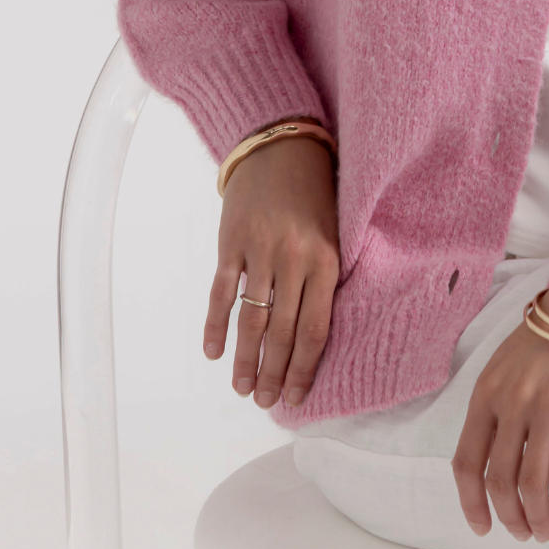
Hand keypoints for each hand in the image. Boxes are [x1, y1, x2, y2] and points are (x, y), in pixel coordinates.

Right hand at [203, 134, 339, 409]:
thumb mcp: (335, 233)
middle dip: (274, 373)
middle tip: (265, 402)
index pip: (315, 330)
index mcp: (327, 261)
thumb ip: (324, 279)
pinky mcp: (232, 242)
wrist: (282, 145)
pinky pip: (222, 292)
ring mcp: (261, 251)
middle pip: (283, 332)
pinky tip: (213, 351)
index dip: (304, 369)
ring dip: (245, 359)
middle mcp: (295, 259)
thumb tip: (311, 337)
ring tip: (242, 388)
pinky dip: (215, 324)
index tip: (297, 397)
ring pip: (252, 319)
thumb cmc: (315, 193)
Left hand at [451, 269, 548, 541]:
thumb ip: (496, 406)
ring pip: (532, 482)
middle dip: (508, 517)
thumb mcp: (506, 365)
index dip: (470, 503)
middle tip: (522, 534)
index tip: (481, 527)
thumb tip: (493, 455)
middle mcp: (510, 403)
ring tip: (546, 531)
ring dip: (538, 517)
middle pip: (498, 480)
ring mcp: (546, 406)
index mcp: (485, 393)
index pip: (465, 462)